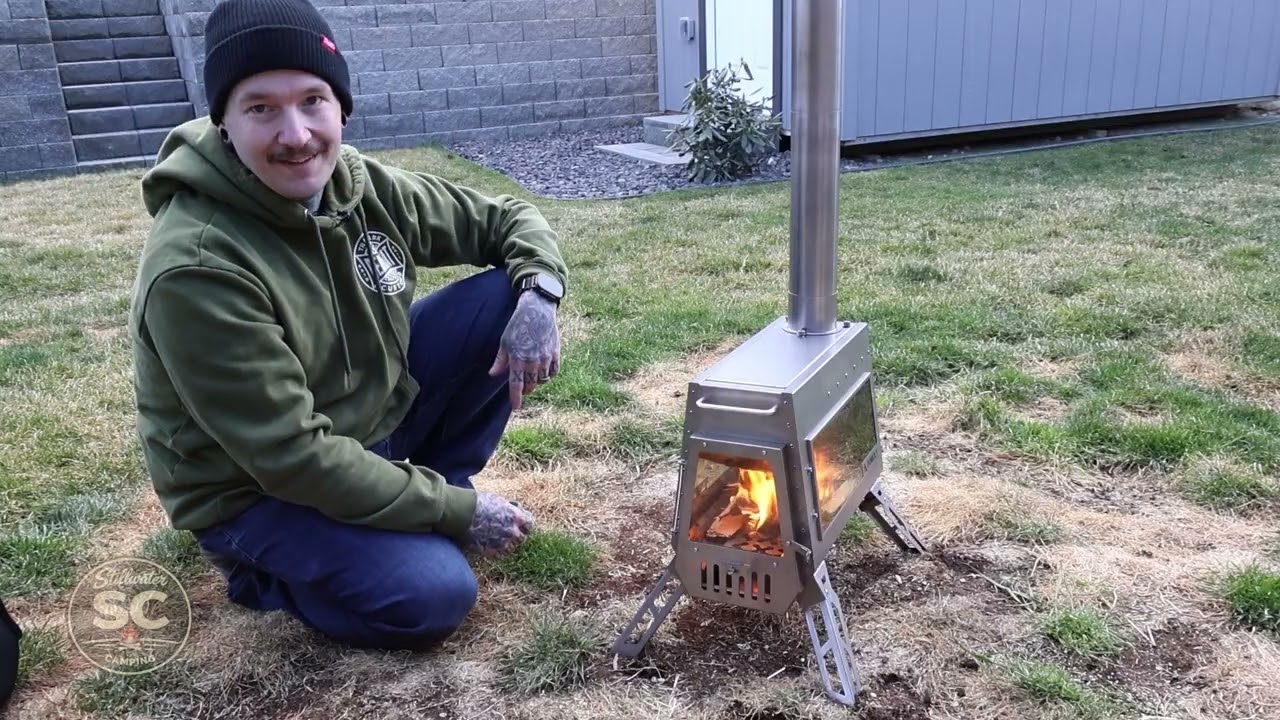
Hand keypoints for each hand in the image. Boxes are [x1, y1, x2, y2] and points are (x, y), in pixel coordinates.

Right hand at [465, 491, 534, 556]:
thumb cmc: (478, 502)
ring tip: (496, 537)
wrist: (460, 512)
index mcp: (515, 517)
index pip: (530, 524)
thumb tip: (515, 510)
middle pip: (521, 538)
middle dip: (516, 534)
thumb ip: (510, 508)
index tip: (520, 523)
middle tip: (507, 530)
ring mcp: (501, 543)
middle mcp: (511, 532)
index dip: (524, 523)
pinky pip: (499, 554)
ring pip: (511, 548)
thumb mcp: (499, 500)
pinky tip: (489, 542)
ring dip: (506, 543)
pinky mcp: (490, 552)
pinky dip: (496, 550)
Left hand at [488, 290, 559, 410]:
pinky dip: (549, 375)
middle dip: (526, 389)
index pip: (516, 385)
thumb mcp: (505, 342)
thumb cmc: (518, 325)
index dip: (516, 398)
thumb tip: (492, 374)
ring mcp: (546, 358)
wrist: (538, 311)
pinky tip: (543, 371)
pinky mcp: (556, 354)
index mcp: (518, 359)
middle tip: (523, 388)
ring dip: (536, 382)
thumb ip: (500, 361)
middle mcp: (533, 362)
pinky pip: (554, 372)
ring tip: (532, 377)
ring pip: (542, 380)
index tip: (516, 407)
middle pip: (530, 385)